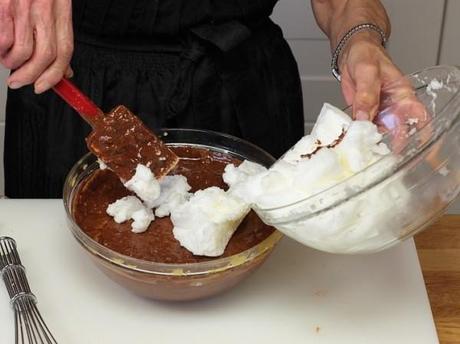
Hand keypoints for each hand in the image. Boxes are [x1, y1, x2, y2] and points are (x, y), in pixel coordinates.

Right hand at [0, 0, 73, 93]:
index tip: (43, 86)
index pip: (65, 50)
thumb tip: (65, 70)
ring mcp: (22, 6)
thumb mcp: (50, 4)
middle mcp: (44, 7)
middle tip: (19, 81)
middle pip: (46, 55)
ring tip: (7, 61)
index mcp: (60, 7)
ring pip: (24, 51)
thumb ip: (57, 37)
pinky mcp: (2, 6)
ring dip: (13, 64)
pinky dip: (0, 50)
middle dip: (31, 75)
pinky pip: (3, 40)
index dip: (55, 74)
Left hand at [339, 32, 428, 150]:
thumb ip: (366, 94)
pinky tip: (352, 140)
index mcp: (402, 93)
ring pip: (379, 132)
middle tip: (379, 151)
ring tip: (361, 147)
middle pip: (398, 130)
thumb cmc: (366, 54)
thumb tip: (363, 116)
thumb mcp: (367, 72)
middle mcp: (393, 105)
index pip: (417, 116)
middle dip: (391, 143)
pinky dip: (358, 135)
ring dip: (371, 140)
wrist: (351, 52)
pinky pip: (364, 128)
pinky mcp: (365, 114)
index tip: (407, 145)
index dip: (417, 132)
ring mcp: (379, 111)